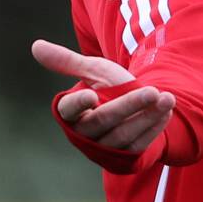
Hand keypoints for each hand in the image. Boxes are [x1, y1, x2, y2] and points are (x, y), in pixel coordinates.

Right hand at [31, 38, 174, 153]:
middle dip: (130, 104)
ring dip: (148, 116)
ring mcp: (106, 148)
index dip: (79, 103)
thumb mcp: (91, 71)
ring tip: (166, 97)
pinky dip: (155, 126)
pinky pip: (140, 143)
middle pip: (104, 120)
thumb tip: (36, 45)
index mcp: (71, 114)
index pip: (70, 110)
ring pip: (125, 133)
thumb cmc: (107, 88)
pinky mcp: (126, 156)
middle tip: (152, 90)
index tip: (91, 95)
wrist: (133, 106)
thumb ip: (67, 61)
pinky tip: (167, 110)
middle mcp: (85, 134)